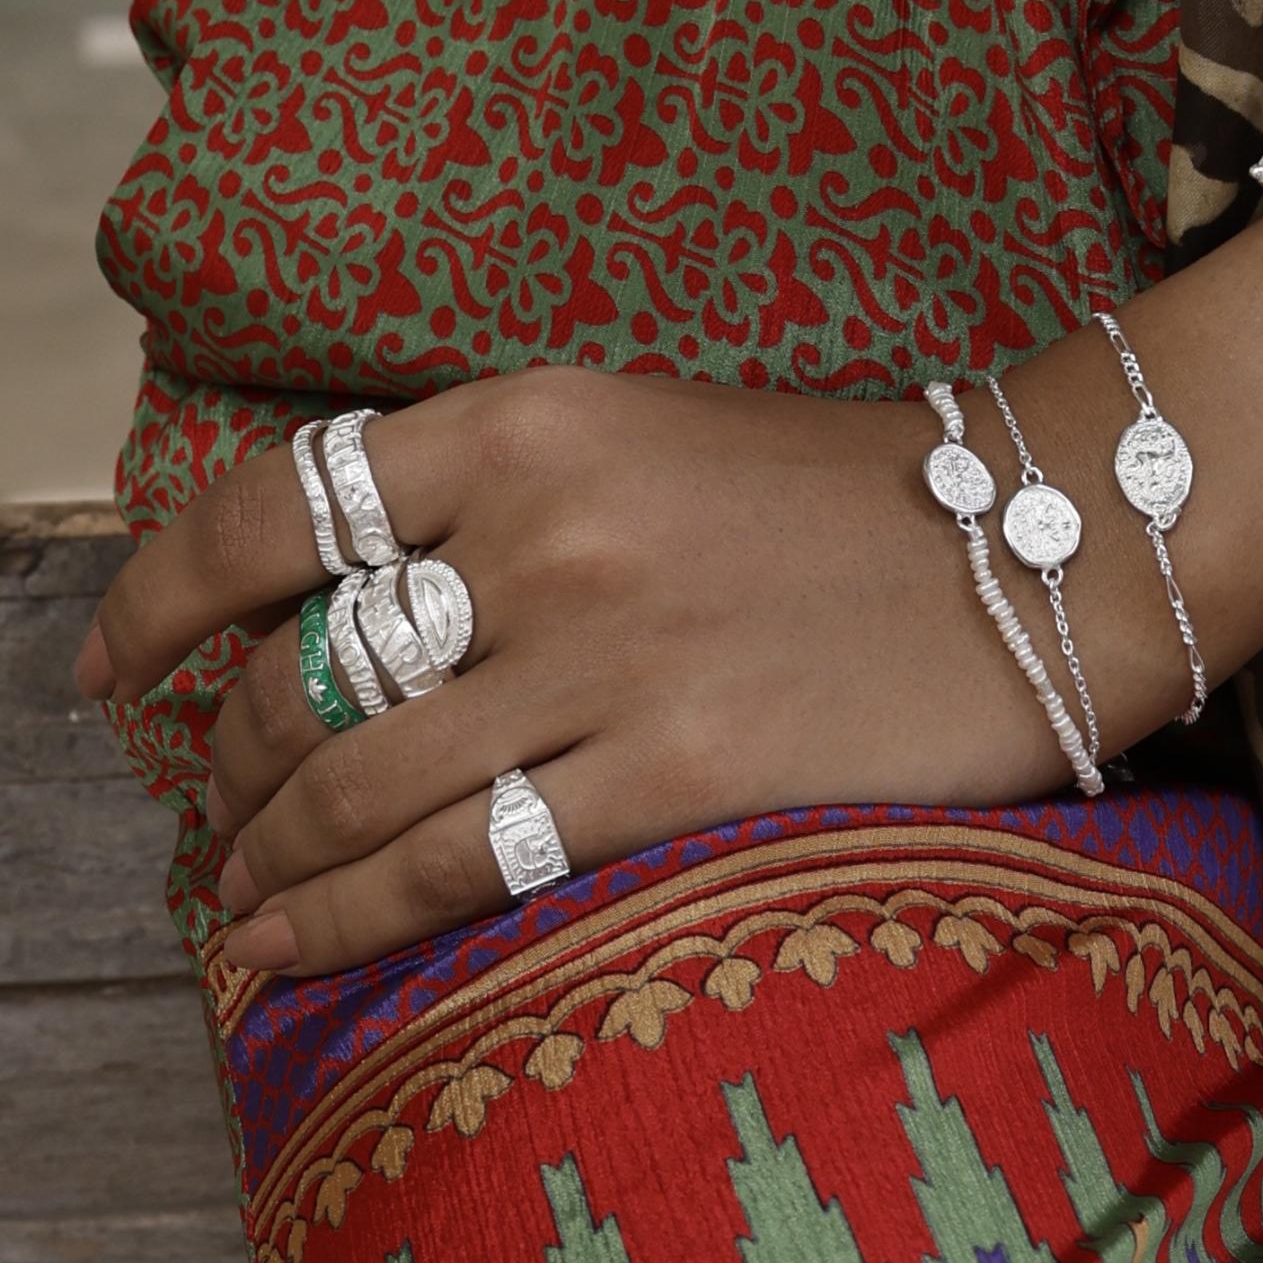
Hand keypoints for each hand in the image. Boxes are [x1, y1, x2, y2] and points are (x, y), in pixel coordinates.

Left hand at [77, 366, 1113, 976]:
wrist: (1033, 540)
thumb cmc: (845, 491)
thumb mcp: (652, 436)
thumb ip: (506, 499)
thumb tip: (366, 601)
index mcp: (533, 421)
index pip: (277, 506)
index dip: (161, 593)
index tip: (119, 663)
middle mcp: (546, 532)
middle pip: (304, 670)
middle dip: (229, 761)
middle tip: (216, 807)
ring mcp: (607, 658)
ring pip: (358, 784)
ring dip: (267, 856)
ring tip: (231, 899)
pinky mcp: (674, 776)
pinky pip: (457, 865)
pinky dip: (345, 921)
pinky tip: (286, 951)